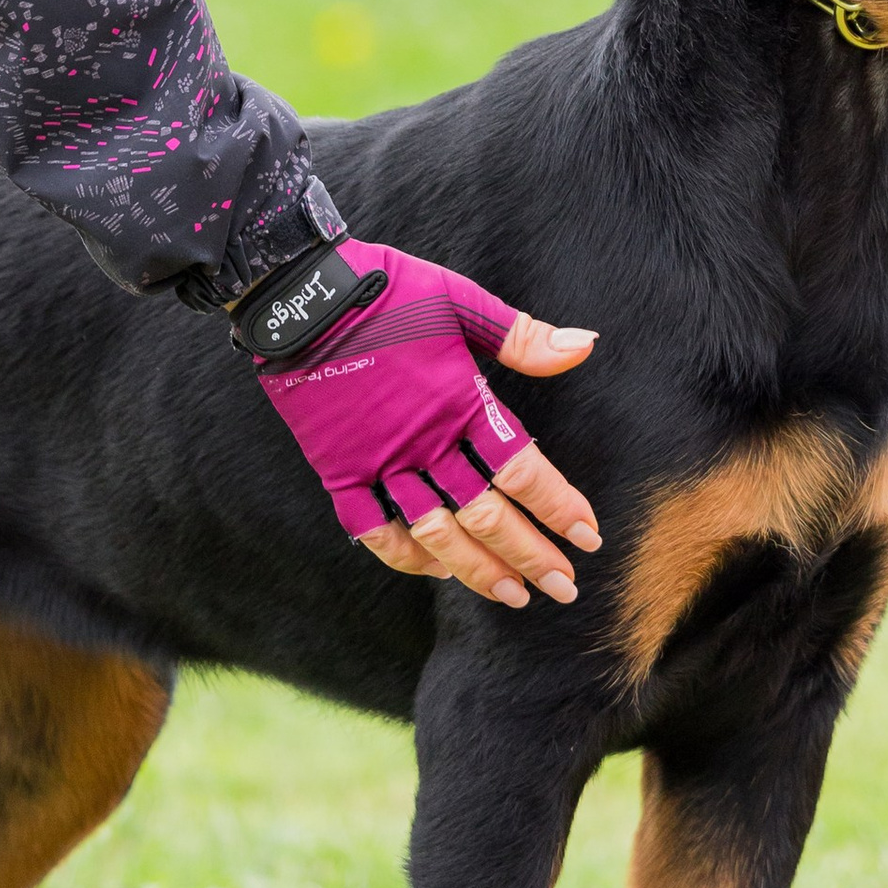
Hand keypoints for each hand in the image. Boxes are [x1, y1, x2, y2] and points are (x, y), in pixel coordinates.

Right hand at [358, 309, 600, 609]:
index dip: (560, 507)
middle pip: (486, 515)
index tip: (589, 536)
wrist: (299, 298)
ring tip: (513, 596)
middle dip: (530, 556)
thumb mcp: (459, 300)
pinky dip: (404, 556)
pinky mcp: (338, 470)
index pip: (522, 470)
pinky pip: (372, 529)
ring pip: (435, 533)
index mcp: (459, 402)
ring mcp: (378, 462)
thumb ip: (522, 335)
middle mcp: (423, 442)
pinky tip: (435, 570)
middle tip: (564, 589)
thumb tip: (585, 346)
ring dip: (477, 571)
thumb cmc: (385, 291)